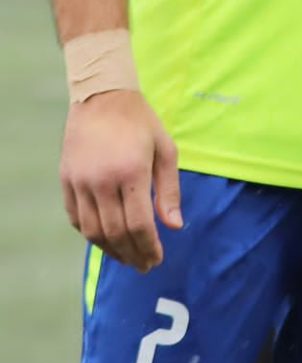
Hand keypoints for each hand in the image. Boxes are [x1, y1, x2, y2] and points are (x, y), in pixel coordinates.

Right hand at [60, 90, 182, 271]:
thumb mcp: (165, 150)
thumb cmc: (141, 122)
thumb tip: (175, 226)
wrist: (102, 97)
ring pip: (92, 231)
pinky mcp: (66, 181)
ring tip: (127, 258)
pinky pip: (76, 218)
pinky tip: (106, 240)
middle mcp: (101, 181)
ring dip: (110, 250)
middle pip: (115, 233)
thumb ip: (169, 190)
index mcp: (131, 172)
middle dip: (131, 254)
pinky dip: (91, 234)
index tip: (157, 259)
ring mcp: (80, 182)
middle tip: (144, 265)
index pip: (138, 224)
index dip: (148, 246)